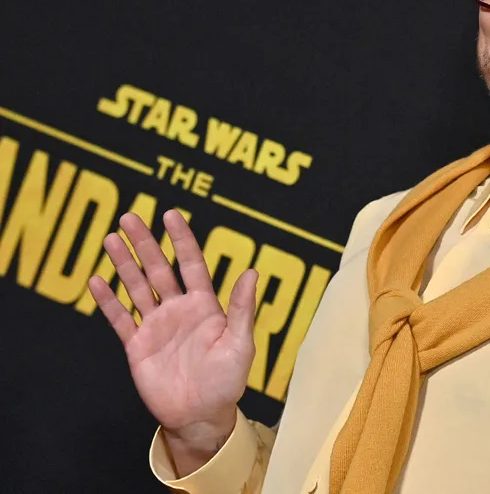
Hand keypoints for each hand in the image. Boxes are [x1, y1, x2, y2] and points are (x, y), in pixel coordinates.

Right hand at [88, 210, 257, 472]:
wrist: (201, 416)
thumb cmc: (227, 380)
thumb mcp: (240, 344)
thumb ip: (243, 308)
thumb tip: (251, 271)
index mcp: (205, 305)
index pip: (191, 264)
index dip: (181, 240)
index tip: (170, 215)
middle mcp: (179, 310)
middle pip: (159, 269)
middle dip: (144, 243)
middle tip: (129, 217)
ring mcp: (156, 326)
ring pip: (137, 287)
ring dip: (124, 264)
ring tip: (110, 238)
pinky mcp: (137, 346)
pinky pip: (120, 319)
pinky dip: (108, 300)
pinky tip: (96, 280)